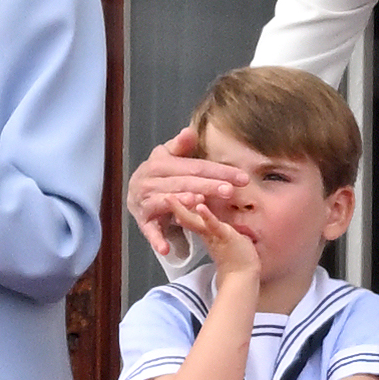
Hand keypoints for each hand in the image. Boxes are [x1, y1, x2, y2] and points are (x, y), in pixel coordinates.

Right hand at [126, 127, 247, 255]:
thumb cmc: (161, 172)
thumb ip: (181, 146)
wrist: (135, 192)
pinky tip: (166, 248)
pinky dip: (156, 239)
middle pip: (185, 183)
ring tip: (199, 202)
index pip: (195, 166)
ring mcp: (144, 202)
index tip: (242, 177)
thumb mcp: (169, 156)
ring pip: (166, 202)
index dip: (218, 171)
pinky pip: (149, 231)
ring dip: (181, 203)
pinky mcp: (142, 221)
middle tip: (230, 191)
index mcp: (160, 164)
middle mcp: (150, 181)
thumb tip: (190, 131)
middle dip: (208, 186)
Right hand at [169, 200, 258, 279]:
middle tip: (162, 194)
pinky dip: (206, 216)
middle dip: (174, 206)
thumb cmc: (236, 258)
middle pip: (186, 218)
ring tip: (171, 197)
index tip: (170, 195)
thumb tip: (212, 220)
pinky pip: (213, 225)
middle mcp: (207, 234)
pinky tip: (200, 207)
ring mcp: (214, 235)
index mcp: (206, 233)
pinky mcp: (225, 236)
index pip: (189, 217)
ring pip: (195, 221)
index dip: (180, 206)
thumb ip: (216, 229)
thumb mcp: (223, 238)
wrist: (243, 277)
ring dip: (184, 209)